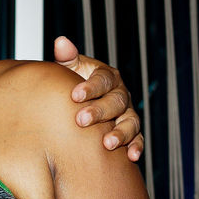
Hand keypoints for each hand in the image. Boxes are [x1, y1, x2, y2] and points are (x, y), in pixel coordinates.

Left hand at [53, 36, 142, 160]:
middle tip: (81, 120)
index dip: (90, 87)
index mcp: (107, 76)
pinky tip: (131, 156)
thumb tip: (60, 42)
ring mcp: (126, 113)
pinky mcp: (130, 131)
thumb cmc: (72, 83)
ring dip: (121, 132)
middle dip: (99, 111)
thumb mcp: (68, 69)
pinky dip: (137, 147)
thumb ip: (66, 57)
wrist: (77, 102)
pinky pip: (137, 138)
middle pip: (115, 101)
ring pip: (130, 121)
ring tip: (108, 143)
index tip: (74, 95)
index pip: (102, 79)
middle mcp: (120, 93)